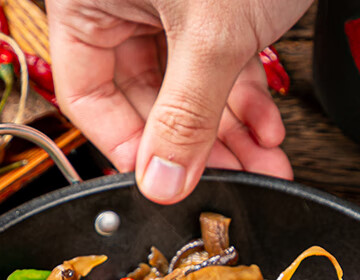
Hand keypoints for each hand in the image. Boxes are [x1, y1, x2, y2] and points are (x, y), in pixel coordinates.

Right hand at [45, 0, 310, 202]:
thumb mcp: (212, 33)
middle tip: (232, 180)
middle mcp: (121, 1)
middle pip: (148, 100)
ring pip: (188, 89)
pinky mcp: (209, 6)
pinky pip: (217, 65)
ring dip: (230, 133)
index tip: (168, 181)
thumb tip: (163, 180)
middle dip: (199, 147)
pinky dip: (246, 97)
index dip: (132, 148)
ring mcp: (166, 3)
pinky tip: (269, 125)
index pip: (91, 98)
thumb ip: (187, 115)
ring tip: (263, 162)